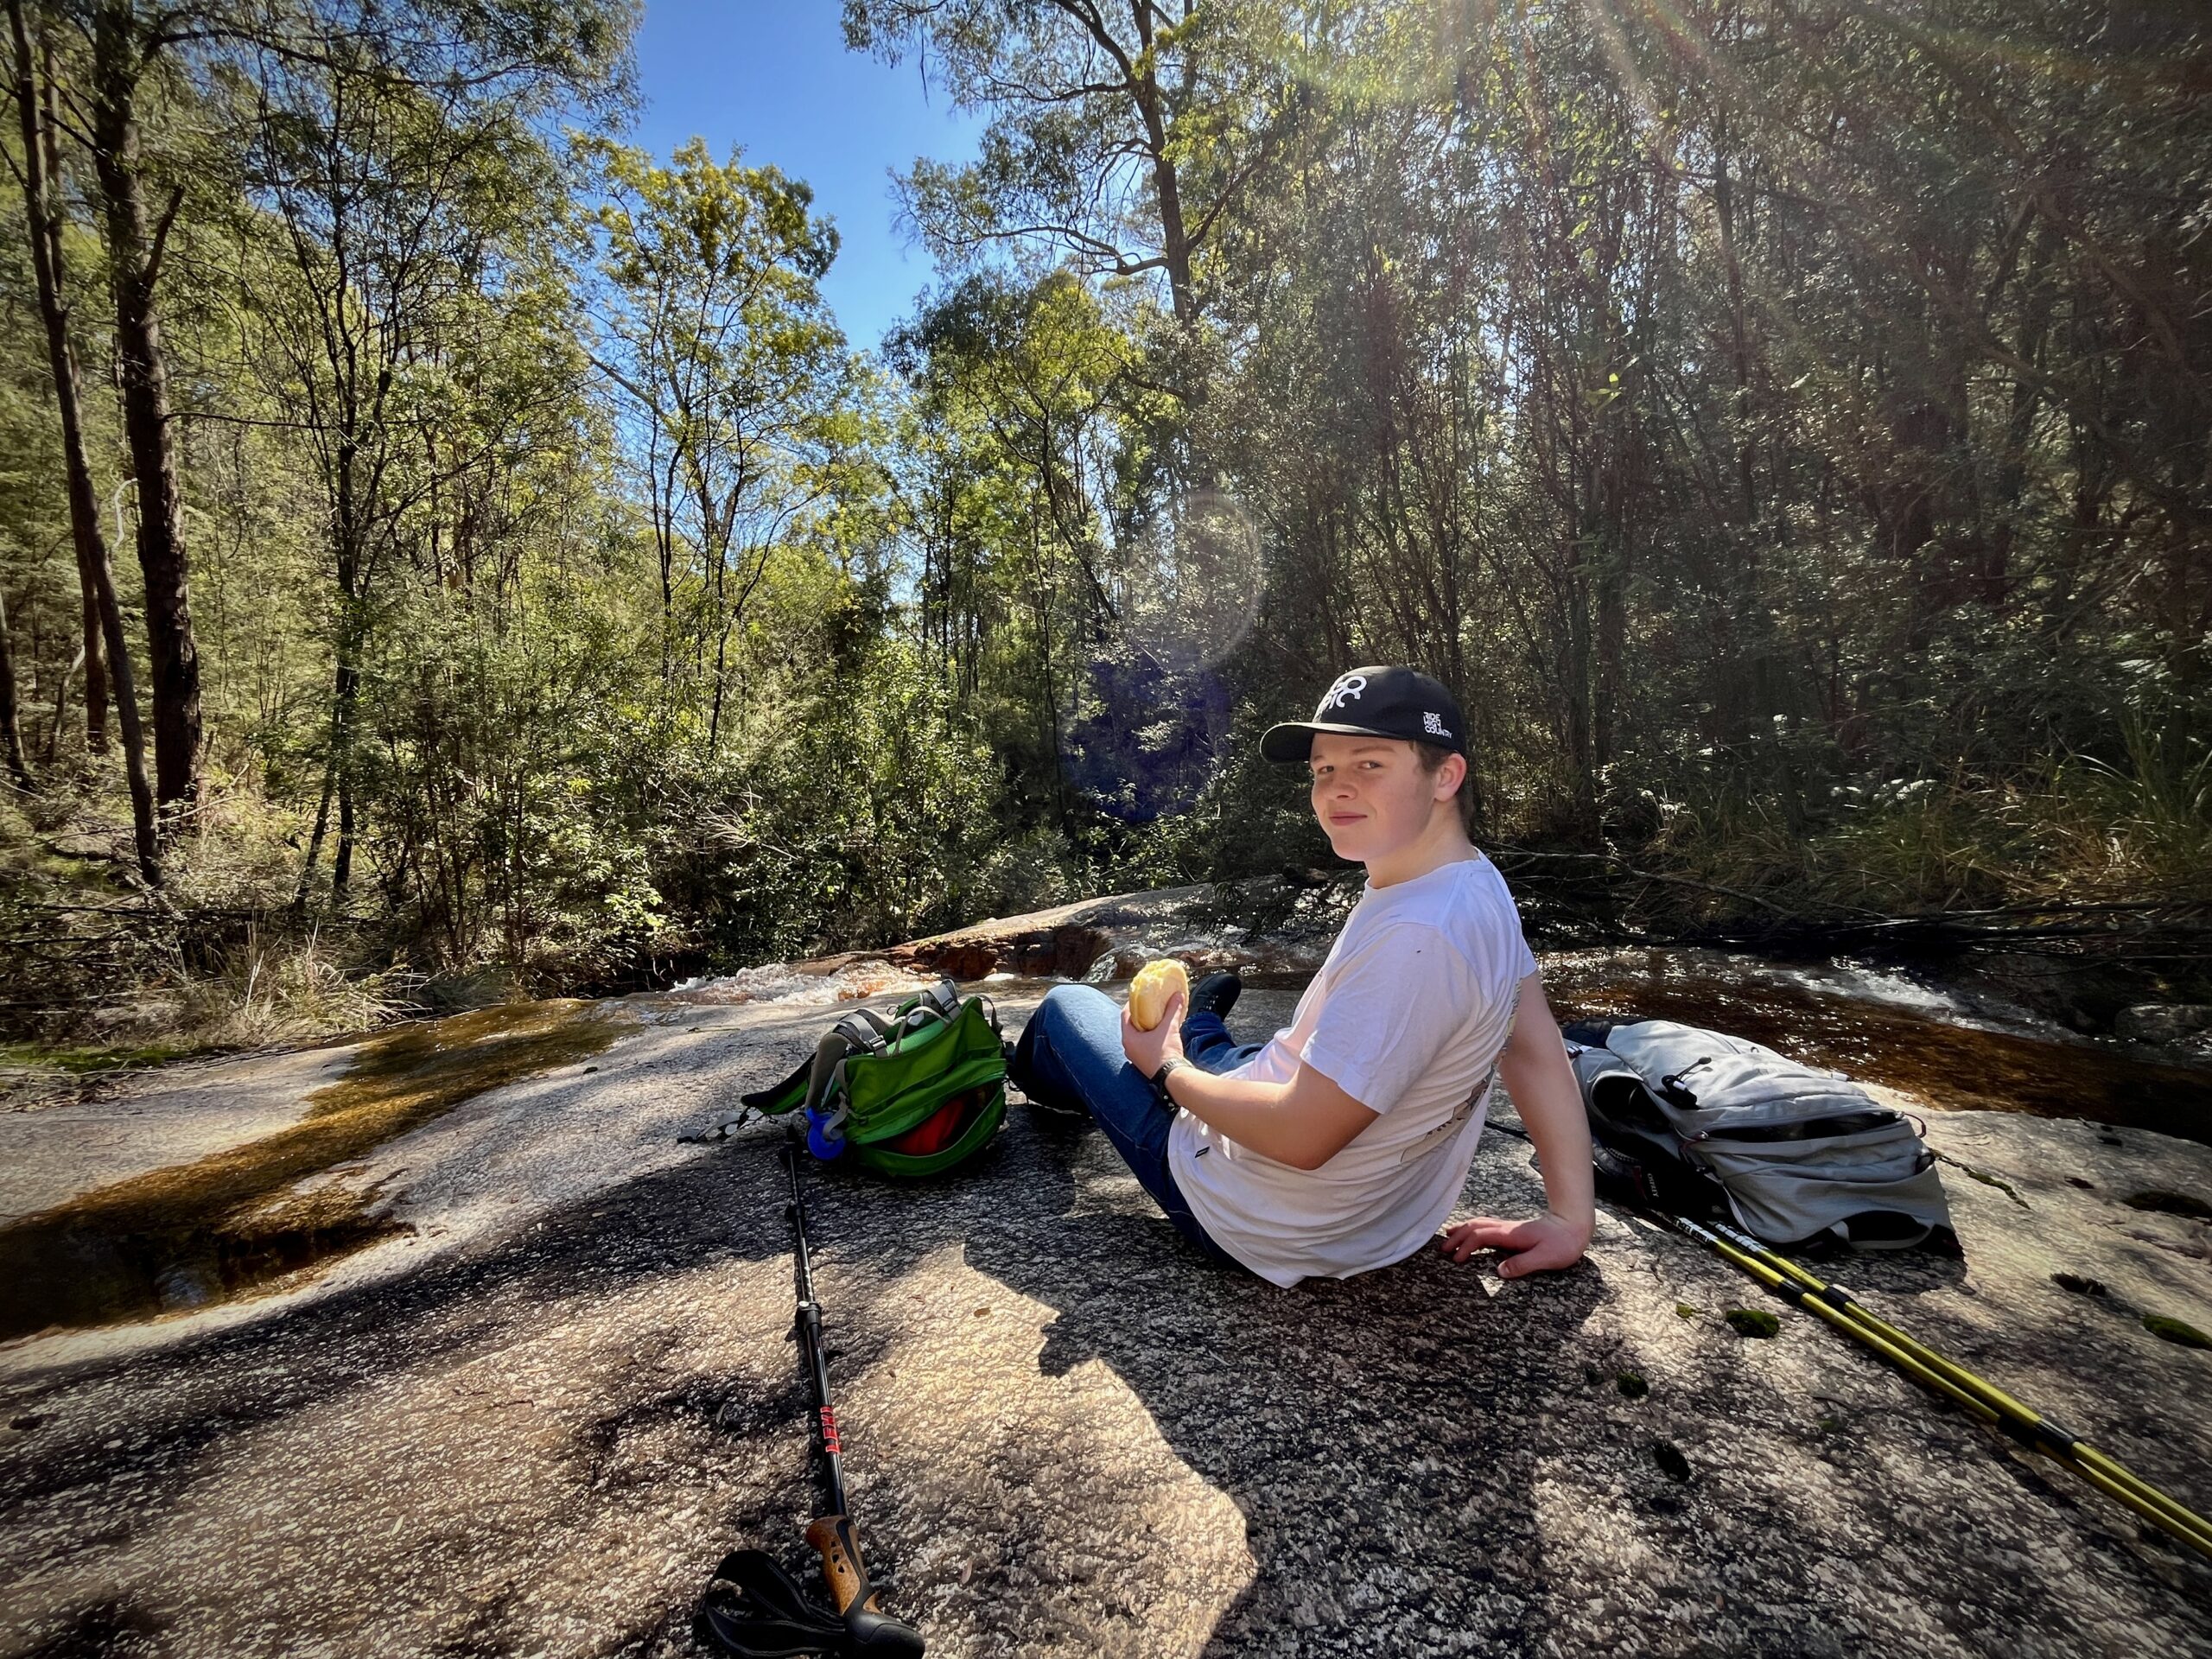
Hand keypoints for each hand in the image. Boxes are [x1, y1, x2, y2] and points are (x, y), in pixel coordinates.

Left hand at [1120, 990, 1186, 1077]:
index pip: (1125, 1015)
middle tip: (1149, 1006)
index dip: (1132, 1003)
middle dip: (1140, 1014)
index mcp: (1129, 1038)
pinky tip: (1159, 1032)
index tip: (1140, 997)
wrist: (1172, 1077)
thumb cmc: (1166, 1053)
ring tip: (1156, 1017)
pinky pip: (1142, 1044)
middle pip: (1131, 1025)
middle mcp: (1128, 1048)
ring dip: (1145, 1026)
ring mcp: (1135, 1056)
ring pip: (1137, 1036)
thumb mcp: (1169, 1028)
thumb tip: (1177, 995)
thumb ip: (1172, 1010)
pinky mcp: (1143, 1062)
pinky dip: (1149, 1036)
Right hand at [1438, 1210, 1590, 1278]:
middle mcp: (1507, 1229)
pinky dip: (1473, 1228)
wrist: (1574, 1226)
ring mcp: (1509, 1228)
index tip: (1457, 1260)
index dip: (1466, 1247)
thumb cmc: (1562, 1244)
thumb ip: (1522, 1264)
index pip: (1481, 1237)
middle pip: (1475, 1227)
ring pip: (1480, 1223)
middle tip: (1444, 1249)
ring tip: (1449, 1236)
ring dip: (1463, 1229)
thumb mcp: (1545, 1258)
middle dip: (1457, 1237)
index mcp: (1511, 1235)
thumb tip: (1499, 1271)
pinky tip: (1472, 1232)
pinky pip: (1487, 1225)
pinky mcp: (1513, 1230)